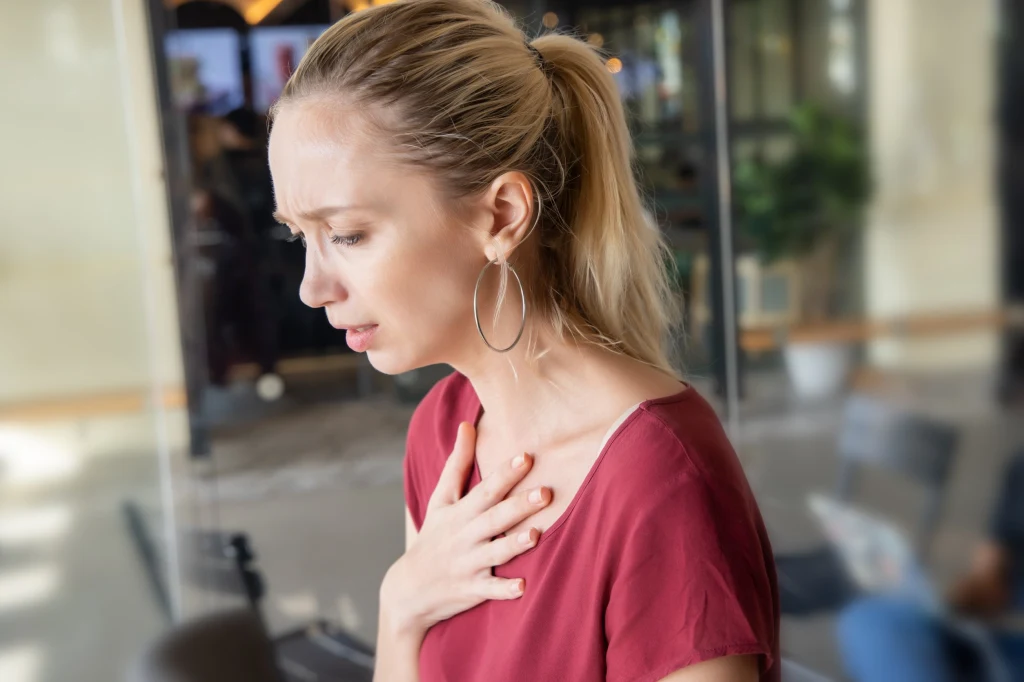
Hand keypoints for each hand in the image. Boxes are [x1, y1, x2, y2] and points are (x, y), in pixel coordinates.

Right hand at [381, 421, 550, 636]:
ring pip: (495, 552)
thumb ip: (457, 463)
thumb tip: (467, 424)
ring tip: (535, 535)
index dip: (505, 474)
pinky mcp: (473, 589)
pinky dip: (504, 590)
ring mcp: (469, 563)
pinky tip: (522, 587)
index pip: (485, 489)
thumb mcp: (440, 499)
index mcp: (460, 512)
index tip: (525, 457)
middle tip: (546, 492)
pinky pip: (491, 590)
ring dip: (514, 545)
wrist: (410, 587)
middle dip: (519, 505)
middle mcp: (465, 535)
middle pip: (495, 518)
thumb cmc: (434, 535)